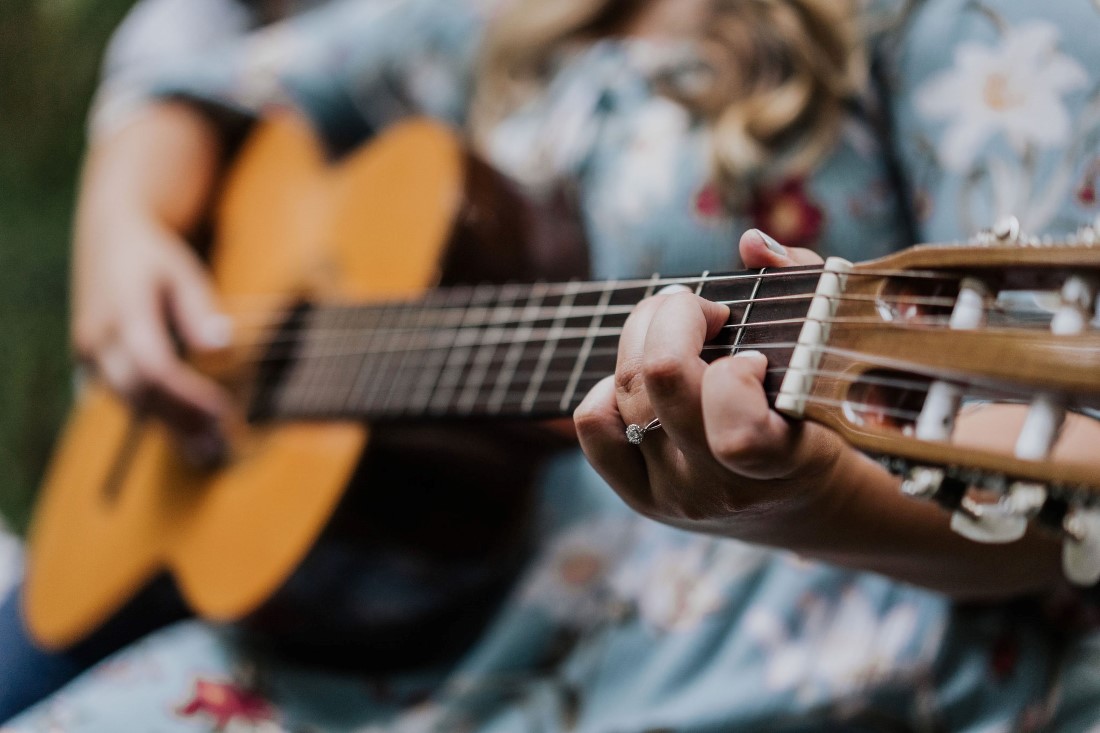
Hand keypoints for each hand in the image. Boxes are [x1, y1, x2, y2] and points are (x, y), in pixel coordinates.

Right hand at [72, 203, 231, 464]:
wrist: (109, 239)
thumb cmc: (154, 256)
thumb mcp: (183, 271)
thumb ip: (199, 309)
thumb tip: (220, 348)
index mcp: (123, 311)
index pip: (154, 367)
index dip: (188, 396)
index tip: (224, 412)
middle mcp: (99, 338)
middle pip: (139, 394)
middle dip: (181, 422)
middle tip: (222, 446)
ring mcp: (92, 354)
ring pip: (131, 402)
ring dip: (171, 427)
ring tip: (212, 448)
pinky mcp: (95, 364)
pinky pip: (127, 397)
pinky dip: (159, 415)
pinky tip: (191, 432)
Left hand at [575, 230, 855, 542]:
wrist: (801, 508)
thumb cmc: (821, 413)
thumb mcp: (833, 356)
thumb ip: (805, 286)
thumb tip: (750, 245)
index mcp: (785, 462)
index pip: (738, 436)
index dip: (734, 374)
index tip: (753, 354)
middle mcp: (722, 487)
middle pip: (662, 380)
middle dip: (677, 316)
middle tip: (705, 310)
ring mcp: (674, 495)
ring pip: (626, 392)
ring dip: (645, 338)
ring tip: (680, 332)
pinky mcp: (639, 496)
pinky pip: (593, 425)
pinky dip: (609, 387)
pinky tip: (646, 378)